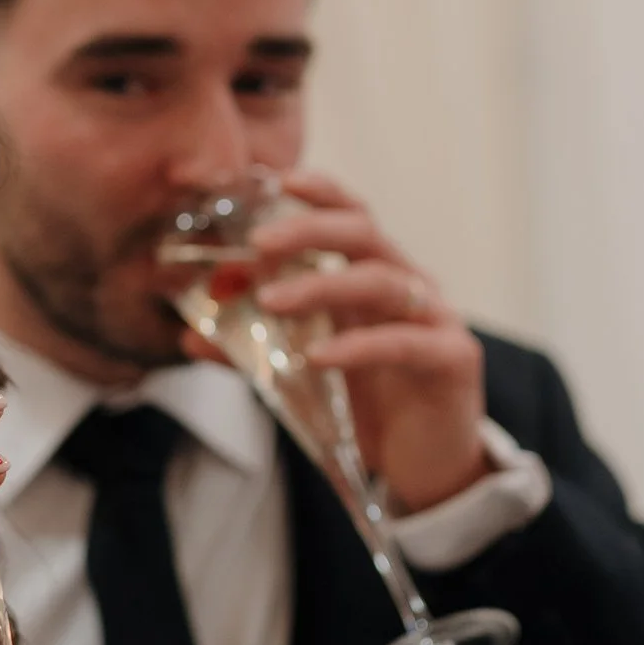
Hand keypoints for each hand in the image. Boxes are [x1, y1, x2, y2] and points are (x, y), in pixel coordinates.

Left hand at [247, 173, 487, 515]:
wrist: (428, 465)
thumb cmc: (371, 409)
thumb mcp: (307, 374)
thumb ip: (256, 350)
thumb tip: (191, 336)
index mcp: (377, 277)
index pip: (353, 217)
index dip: (322, 193)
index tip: (280, 179)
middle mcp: (410, 286)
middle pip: (365, 235)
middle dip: (310, 230)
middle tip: (258, 242)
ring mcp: (435, 318)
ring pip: (381, 282)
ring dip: (321, 285)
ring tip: (269, 302)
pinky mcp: (452, 359)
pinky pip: (402, 343)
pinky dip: (356, 346)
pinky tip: (317, 357)